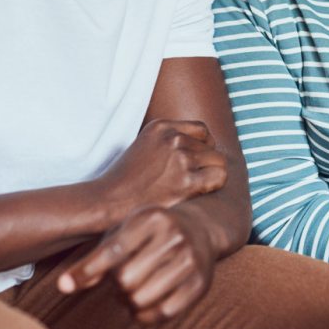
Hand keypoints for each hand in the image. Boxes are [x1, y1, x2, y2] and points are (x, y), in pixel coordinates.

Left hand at [58, 205, 214, 322]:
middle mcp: (174, 234)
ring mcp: (190, 258)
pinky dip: (145, 315)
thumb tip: (63, 286)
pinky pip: (162, 313)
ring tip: (131, 290)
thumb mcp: (125, 232)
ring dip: (128, 301)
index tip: (63, 285)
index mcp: (152, 217)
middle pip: (125, 279)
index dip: (87, 270)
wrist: (201, 228)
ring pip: (141, 299)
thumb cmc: (152, 232)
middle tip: (120, 279)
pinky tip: (144, 303)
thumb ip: (96, 258)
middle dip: (116, 285)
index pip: (113, 250)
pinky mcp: (200, 283)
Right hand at [93, 119, 226, 225]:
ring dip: (210, 175)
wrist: (108, 202)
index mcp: (162, 126)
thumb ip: (168, 140)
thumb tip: (201, 145)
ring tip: (194, 188)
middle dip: (205, 163)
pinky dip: (214, 185)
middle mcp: (173, 138)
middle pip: (211, 147)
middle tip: (192, 180)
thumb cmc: (125, 180)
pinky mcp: (186, 182)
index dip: (204, 146)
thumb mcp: (144, 144)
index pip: (202, 130)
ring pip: (218, 161)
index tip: (197, 161)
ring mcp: (181, 159)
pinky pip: (219, 177)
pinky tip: (200, 193)